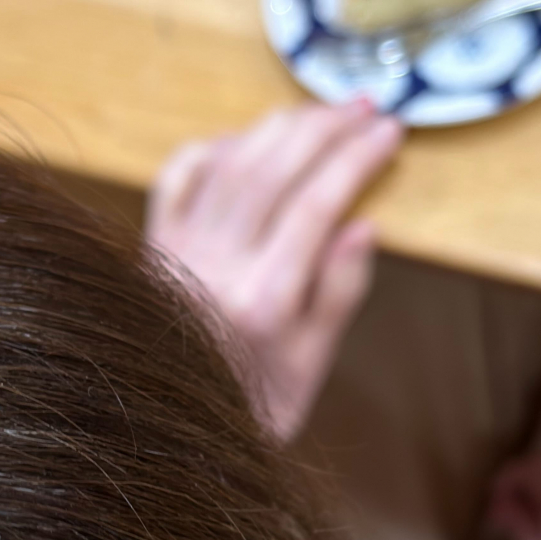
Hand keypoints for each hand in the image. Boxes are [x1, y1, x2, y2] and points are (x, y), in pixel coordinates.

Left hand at [147, 99, 402, 442]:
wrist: (161, 433)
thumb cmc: (250, 409)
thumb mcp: (309, 369)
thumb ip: (337, 296)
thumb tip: (363, 226)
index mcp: (265, 299)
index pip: (319, 203)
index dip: (357, 158)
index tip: (390, 131)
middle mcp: (216, 265)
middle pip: (275, 170)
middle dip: (324, 129)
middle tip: (363, 107)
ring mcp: (177, 251)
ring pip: (230, 164)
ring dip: (277, 128)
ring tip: (318, 113)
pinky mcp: (151, 247)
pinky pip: (178, 178)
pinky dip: (212, 148)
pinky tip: (243, 139)